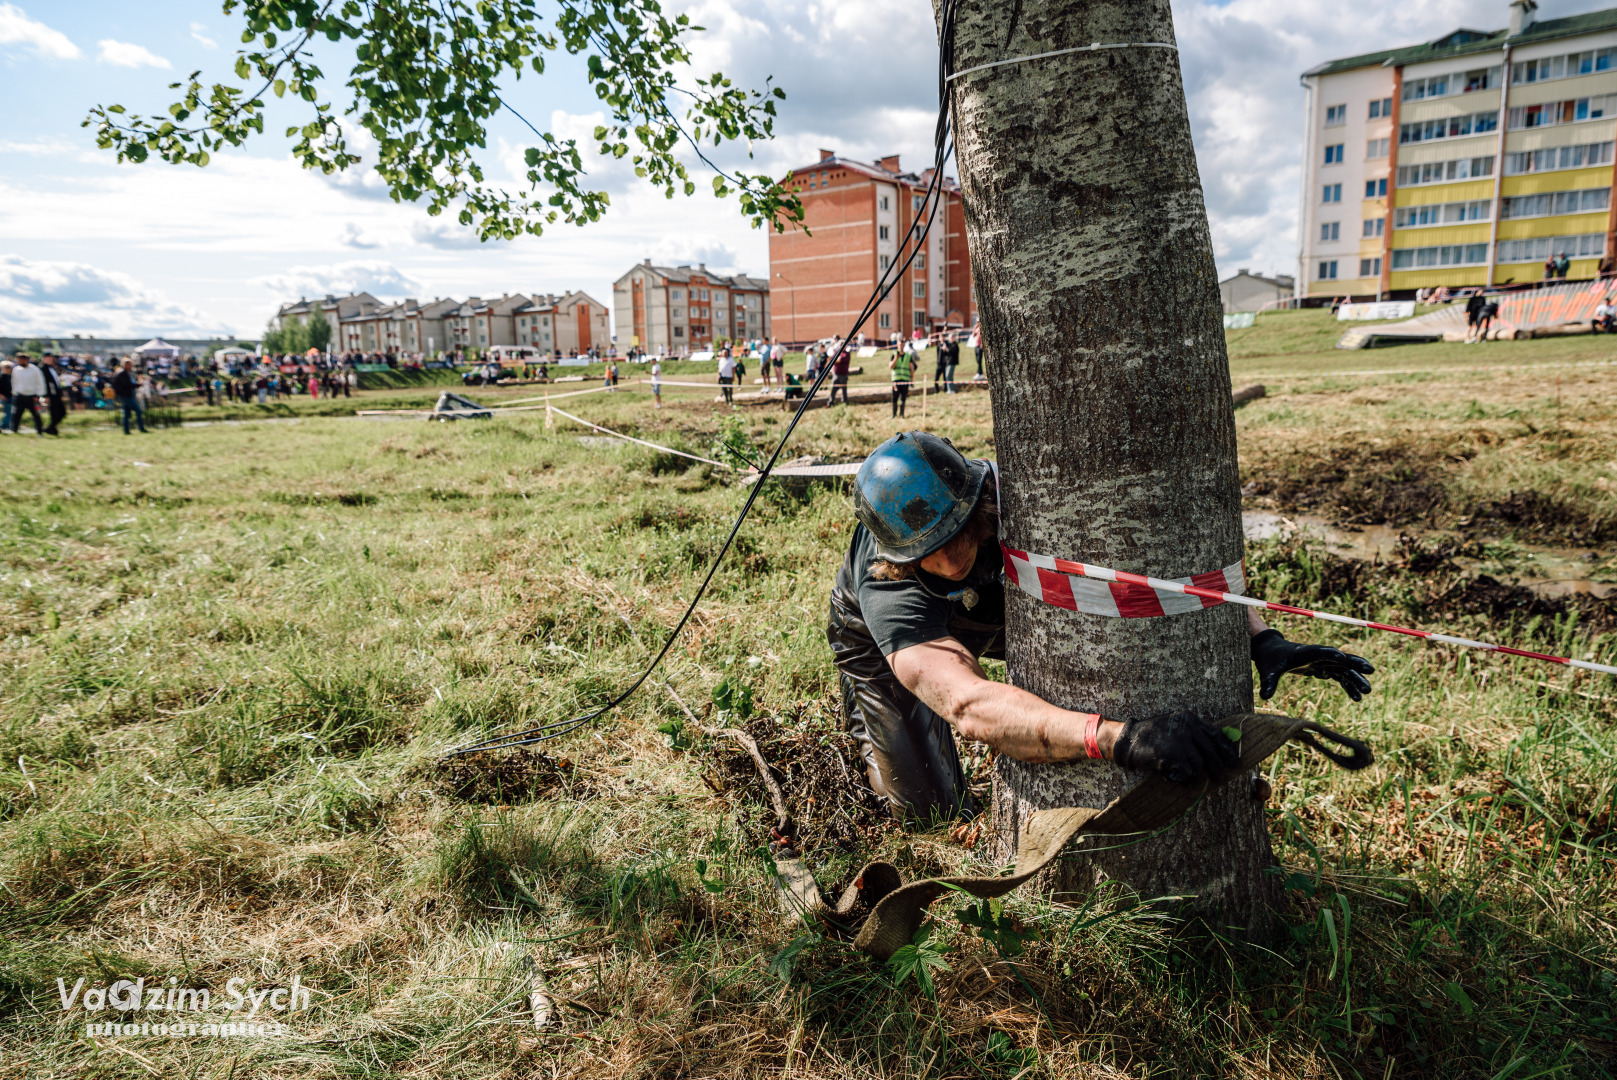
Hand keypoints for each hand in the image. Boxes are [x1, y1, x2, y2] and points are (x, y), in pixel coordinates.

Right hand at [1112, 712, 1239, 784]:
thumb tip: (1218, 752)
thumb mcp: (1175, 726)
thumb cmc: (1153, 736)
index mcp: (1190, 719)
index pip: (1216, 735)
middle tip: (1218, 778)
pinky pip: (1187, 772)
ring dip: (1192, 773)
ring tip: (1181, 773)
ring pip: (1199, 765)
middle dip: (1217, 768)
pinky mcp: (1172, 753)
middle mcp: (1187, 727)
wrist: (1128, 740)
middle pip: (1211, 752)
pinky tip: (1172, 775)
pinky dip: (1181, 778)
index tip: (1233, 762)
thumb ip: (1194, 734)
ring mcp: (1180, 740)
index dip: (1227, 750)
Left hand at [1251, 629, 1373, 701]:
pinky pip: (1339, 677)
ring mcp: (1322, 662)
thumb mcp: (1268, 671)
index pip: (1320, 651)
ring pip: (1343, 669)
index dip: (1331, 654)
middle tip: (1370, 671)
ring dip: (1355, 679)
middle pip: (1339, 659)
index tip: (1343, 657)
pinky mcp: (1322, 668)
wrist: (1271, 653)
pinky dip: (1347, 686)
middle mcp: (1317, 655)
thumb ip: (1268, 682)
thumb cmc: (1269, 660)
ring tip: (1366, 692)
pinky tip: (1357, 698)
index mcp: (1304, 652)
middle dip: (1354, 665)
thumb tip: (1264, 696)